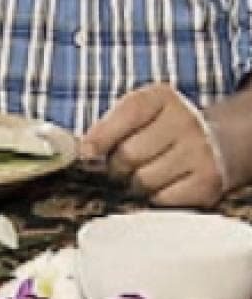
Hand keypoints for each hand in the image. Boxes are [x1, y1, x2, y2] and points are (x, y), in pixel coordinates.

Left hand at [81, 83, 227, 207]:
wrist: (215, 145)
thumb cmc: (160, 131)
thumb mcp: (136, 115)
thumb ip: (107, 128)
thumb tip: (84, 154)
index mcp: (161, 98)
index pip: (128, 114)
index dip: (101, 137)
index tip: (87, 154)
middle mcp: (185, 121)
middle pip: (129, 154)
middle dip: (116, 166)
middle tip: (121, 168)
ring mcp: (199, 152)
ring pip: (143, 180)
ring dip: (134, 185)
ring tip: (144, 175)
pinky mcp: (207, 182)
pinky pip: (162, 199)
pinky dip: (154, 198)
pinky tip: (163, 186)